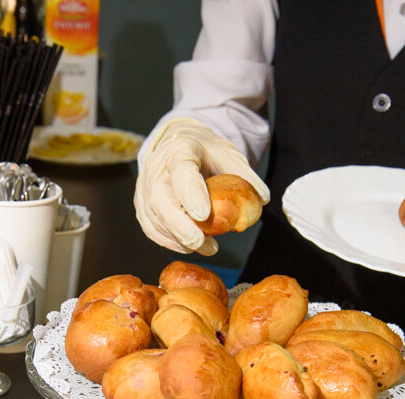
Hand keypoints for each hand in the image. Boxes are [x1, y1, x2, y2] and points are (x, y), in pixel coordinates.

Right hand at [135, 118, 269, 255]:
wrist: (177, 145)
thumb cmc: (204, 152)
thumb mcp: (228, 154)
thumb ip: (245, 175)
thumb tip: (262, 199)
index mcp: (180, 149)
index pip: (182, 171)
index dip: (191, 194)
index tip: (203, 215)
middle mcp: (156, 168)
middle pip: (159, 200)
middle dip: (179, 226)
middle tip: (201, 242)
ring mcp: (145, 187)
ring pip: (154, 218)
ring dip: (179, 238)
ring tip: (208, 246)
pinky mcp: (142, 205)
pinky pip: (151, 228)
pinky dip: (170, 241)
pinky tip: (190, 246)